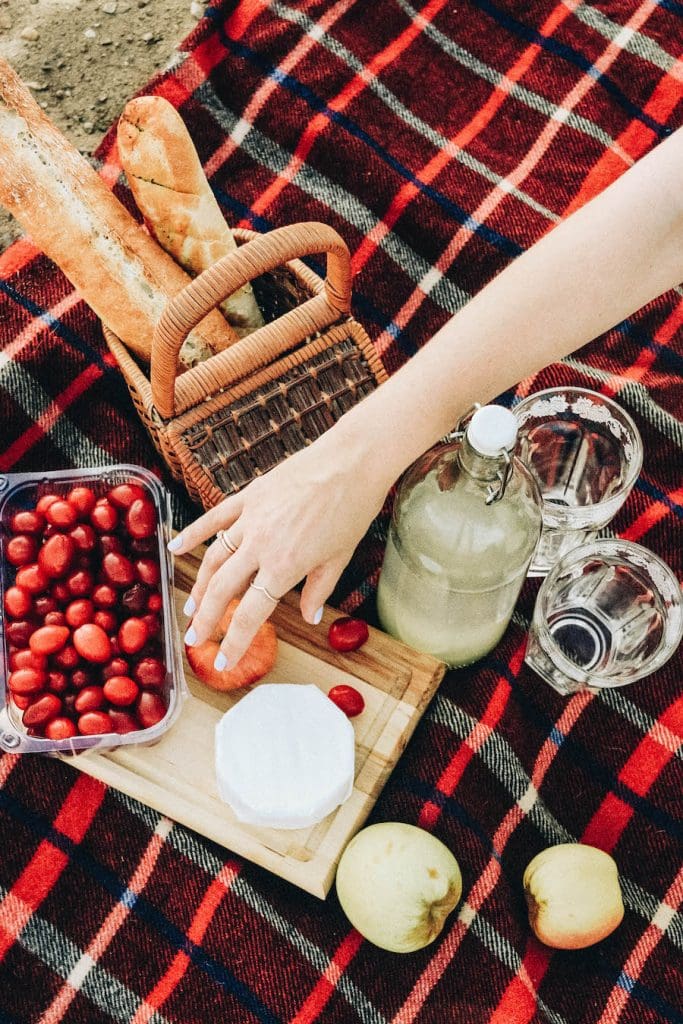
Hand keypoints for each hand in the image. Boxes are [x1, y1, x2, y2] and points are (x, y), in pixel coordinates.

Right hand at [168, 422, 391, 669]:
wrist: (351, 461)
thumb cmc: (352, 509)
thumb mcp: (340, 557)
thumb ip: (318, 589)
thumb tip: (310, 617)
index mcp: (285, 566)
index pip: (251, 613)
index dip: (234, 641)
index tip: (222, 661)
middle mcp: (261, 545)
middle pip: (222, 589)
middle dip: (207, 619)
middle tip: (194, 639)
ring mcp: (251, 519)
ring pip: (214, 557)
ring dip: (199, 585)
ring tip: (191, 608)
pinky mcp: (248, 496)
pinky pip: (215, 518)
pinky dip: (193, 533)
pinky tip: (174, 548)